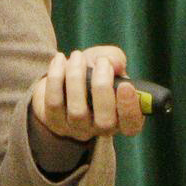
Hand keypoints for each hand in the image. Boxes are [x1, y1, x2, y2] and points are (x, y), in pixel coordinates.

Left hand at [28, 46, 147, 142]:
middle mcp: (101, 129)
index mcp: (122, 118)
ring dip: (77, 78)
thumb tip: (114, 63)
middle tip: (102, 62)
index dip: (130, 108)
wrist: (61, 80)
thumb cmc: (91, 73)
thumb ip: (115, 59)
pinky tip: (60, 60)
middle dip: (103, 87)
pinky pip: (53, 103)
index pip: (132, 126)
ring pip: (77, 111)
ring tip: (77, 56)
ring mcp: (76, 129)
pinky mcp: (54, 122)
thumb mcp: (107, 61)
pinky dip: (56, 78)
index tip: (126, 85)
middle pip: (105, 122)